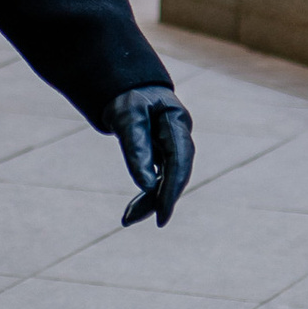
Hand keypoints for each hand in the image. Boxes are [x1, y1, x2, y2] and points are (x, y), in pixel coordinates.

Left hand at [111, 86, 193, 229]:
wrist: (129, 88)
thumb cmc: (128, 99)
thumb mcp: (127, 118)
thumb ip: (136, 148)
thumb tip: (147, 186)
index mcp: (176, 122)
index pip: (178, 161)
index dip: (172, 189)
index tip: (161, 215)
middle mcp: (180, 136)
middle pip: (176, 174)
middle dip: (158, 200)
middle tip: (132, 219)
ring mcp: (174, 147)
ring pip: (168, 180)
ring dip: (150, 201)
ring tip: (127, 219)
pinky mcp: (165, 156)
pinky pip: (160, 179)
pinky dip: (147, 194)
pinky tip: (133, 210)